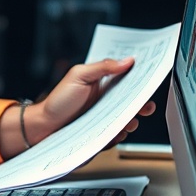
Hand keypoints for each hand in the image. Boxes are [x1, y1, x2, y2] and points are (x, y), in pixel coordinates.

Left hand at [0, 57, 155, 158]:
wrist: (44, 126)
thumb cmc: (58, 100)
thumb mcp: (79, 76)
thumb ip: (103, 67)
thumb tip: (127, 60)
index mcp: (103, 83)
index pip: (127, 79)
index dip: (140, 79)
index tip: (151, 79)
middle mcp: (106, 100)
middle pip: (132, 101)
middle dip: (142, 103)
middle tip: (146, 106)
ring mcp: (105, 117)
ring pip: (127, 119)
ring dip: (132, 121)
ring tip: (130, 121)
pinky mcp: (102, 133)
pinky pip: (117, 134)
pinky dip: (120, 134)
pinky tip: (118, 132)